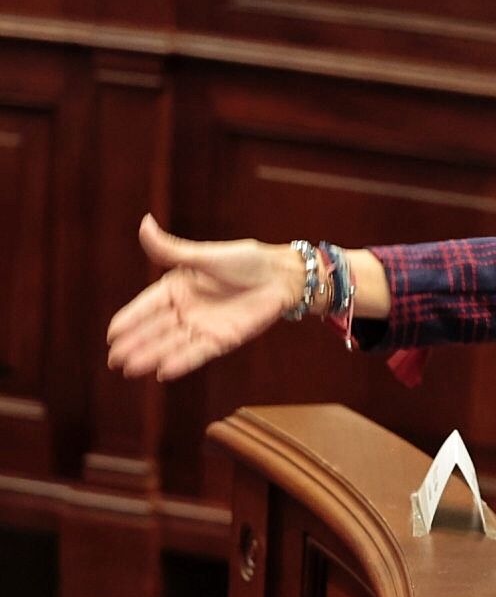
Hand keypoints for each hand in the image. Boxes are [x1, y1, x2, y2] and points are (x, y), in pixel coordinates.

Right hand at [106, 215, 303, 381]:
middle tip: (114, 360)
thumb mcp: (205, 256)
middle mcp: (186, 310)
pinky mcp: (222, 339)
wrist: (282, 277)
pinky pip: (198, 352)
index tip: (111, 335)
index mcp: (177, 288)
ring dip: (151, 356)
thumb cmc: (246, 261)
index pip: (147, 306)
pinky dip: (181, 362)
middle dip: (135, 344)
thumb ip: (172, 250)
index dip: (130, 320)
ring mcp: (203, 326)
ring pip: (172, 344)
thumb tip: (144, 224)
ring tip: (130, 369)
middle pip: (155, 329)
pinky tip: (163, 373)